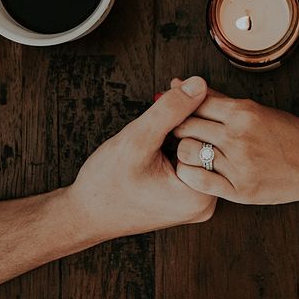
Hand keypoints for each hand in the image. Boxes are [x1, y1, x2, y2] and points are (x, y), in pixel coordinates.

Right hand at [63, 76, 216, 242]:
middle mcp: (205, 201)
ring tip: (161, 113)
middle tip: (169, 92)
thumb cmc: (106, 183)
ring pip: (198, 148)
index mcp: (201, 194)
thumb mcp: (138, 139)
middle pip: (208, 142)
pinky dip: (177, 140)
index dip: (194, 107)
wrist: (85, 214)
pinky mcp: (186, 197)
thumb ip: (171, 110)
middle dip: (188, 114)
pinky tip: (161, 131)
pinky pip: (190, 159)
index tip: (175, 88)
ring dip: (182, 125)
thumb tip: (200, 84)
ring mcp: (196, 201)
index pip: (212, 136)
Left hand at [173, 82, 298, 204]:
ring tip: (188, 151)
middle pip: (186, 126)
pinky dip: (189, 174)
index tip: (177, 111)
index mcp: (243, 112)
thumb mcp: (255, 109)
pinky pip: (198, 180)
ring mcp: (238, 164)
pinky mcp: (239, 189)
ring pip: (187, 152)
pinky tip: (195, 170)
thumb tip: (180, 83)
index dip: (180, 106)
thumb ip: (217, 99)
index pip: (195, 103)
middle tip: (177, 131)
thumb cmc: (287, 133)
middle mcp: (238, 136)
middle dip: (177, 127)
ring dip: (182, 150)